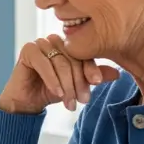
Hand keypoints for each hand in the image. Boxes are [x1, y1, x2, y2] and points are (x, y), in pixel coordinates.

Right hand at [0, 35, 120, 113]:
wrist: (27, 102)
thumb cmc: (50, 91)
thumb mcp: (75, 86)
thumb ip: (92, 78)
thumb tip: (117, 74)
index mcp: (68, 45)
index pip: (84, 54)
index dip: (91, 69)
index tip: (97, 83)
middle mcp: (55, 40)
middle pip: (73, 59)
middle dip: (78, 82)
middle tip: (81, 100)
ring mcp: (40, 43)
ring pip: (60, 63)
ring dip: (66, 84)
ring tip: (69, 102)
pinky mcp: (28, 50)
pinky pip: (44, 64)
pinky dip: (52, 80)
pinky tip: (57, 93)